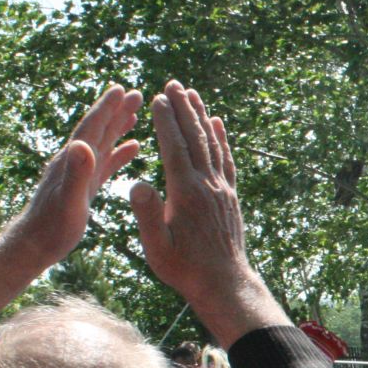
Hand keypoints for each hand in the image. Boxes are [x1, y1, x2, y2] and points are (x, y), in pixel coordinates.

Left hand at [0, 85, 141, 268]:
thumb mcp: (69, 202)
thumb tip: (82, 144)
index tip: (122, 89)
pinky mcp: (85, 186)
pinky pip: (105, 163)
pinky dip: (119, 152)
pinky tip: (132, 147)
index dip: (106, 108)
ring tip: (135, 113)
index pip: (91, 128)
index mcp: (72, 161)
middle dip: (116, 111)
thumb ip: (76, 173)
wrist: (34, 245)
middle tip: (136, 94)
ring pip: (103, 143)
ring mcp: (80, 173)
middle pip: (98, 130)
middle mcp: (75, 162)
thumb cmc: (52, 229)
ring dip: (118, 127)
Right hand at [131, 83, 270, 335]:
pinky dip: (221, 139)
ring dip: (202, 117)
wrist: (224, 284)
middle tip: (174, 83)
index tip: (157, 97)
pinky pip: (226, 160)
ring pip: (212, 144)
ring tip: (193, 94)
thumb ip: (147, 214)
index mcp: (185, 193)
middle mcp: (207, 185)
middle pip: (195, 138)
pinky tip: (218, 124)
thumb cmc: (184, 269)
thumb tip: (137, 183)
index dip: (165, 121)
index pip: (174, 147)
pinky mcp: (230, 197)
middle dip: (184, 109)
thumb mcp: (157, 247)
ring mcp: (222, 190)